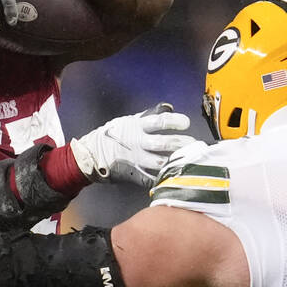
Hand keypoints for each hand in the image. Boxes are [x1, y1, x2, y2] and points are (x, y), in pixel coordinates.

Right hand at [71, 103, 195, 187]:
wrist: (91, 154)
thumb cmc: (113, 135)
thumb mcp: (129, 121)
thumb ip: (149, 116)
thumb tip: (169, 108)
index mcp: (136, 127)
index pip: (160, 122)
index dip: (175, 122)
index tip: (186, 123)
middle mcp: (137, 143)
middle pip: (163, 143)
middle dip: (181, 144)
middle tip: (194, 144)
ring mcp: (136, 160)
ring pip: (160, 162)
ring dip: (176, 161)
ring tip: (189, 160)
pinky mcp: (134, 174)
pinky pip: (152, 178)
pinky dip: (164, 177)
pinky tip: (176, 176)